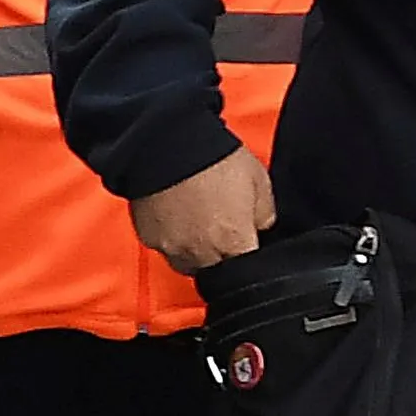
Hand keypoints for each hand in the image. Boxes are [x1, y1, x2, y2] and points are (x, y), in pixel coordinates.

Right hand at [132, 145, 276, 271]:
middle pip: (217, 273)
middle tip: (224, 230)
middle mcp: (201, 252)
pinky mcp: (149, 238)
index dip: (250, 255)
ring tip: (198, 225)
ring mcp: (171, 247)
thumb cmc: (215, 157)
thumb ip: (265, 214)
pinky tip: (177, 216)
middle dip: (223, 257)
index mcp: (232, 241)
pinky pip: (165, 248)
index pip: (248, 269)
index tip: (248, 242)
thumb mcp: (259, 180)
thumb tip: (261, 228)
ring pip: (189, 265)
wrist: (167, 141)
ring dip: (197, 253)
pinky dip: (173, 239)